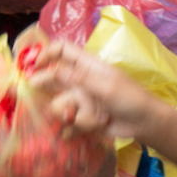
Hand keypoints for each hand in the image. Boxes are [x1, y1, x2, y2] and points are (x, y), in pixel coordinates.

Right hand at [28, 40, 164, 139]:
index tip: (33, 64)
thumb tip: (49, 70)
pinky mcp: (83, 117)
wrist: (145, 124)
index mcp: (88, 65)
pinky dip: (78, 126)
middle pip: (54, 77)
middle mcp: (81, 80)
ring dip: (73, 112)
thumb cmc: (130, 98)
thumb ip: (76, 78)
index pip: (62, 49)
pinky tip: (92, 127)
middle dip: (45, 84)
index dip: (46, 53)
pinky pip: (69, 121)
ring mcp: (81, 99)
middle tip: (32, 88)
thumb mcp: (104, 85)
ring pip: (60, 103)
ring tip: (91, 117)